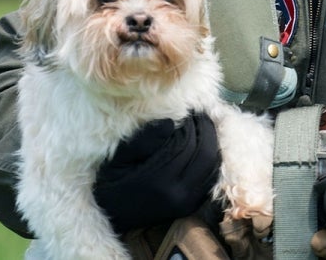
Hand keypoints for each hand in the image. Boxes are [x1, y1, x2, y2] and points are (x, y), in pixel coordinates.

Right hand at [93, 112, 220, 232]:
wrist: (112, 215)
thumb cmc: (112, 183)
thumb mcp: (119, 159)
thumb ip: (143, 141)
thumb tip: (170, 123)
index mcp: (158, 181)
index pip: (186, 145)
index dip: (191, 124)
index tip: (189, 109)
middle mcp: (177, 194)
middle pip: (205, 155)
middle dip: (206, 130)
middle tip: (201, 113)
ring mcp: (186, 203)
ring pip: (213, 166)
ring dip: (213, 142)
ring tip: (204, 125)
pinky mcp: (191, 206)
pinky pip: (211, 178)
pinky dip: (213, 158)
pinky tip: (206, 144)